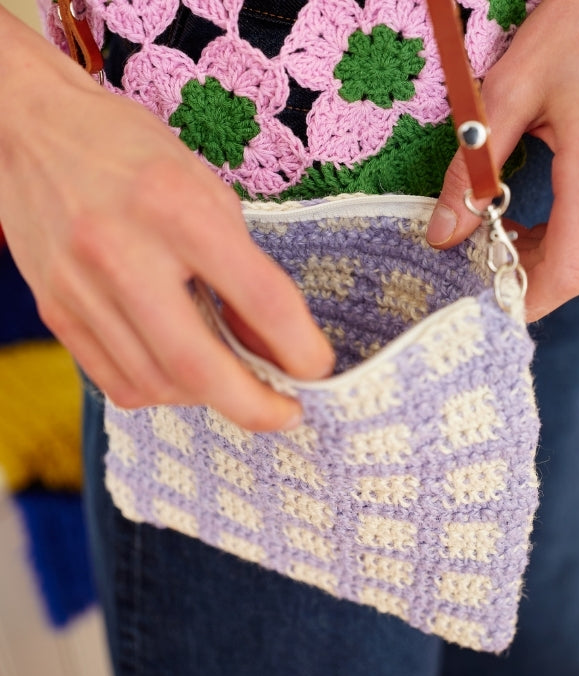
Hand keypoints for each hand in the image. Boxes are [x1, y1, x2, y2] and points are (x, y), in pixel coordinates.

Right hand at [0, 8, 333, 430]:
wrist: (32, 131)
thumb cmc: (135, 155)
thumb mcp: (209, 193)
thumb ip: (244, 270)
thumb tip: (273, 346)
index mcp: (175, 208)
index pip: (261, 298)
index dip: (301, 347)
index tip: (318, 369)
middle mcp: (121, 252)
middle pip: (198, 365)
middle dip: (255, 407)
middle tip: (287, 415)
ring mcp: (79, 289)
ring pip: (158, 384)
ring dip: (210, 399)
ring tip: (235, 384)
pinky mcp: (55, 312)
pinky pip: (119, 383)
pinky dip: (165, 391)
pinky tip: (184, 373)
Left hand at [427, 0, 578, 321]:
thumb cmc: (575, 30)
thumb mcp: (504, 99)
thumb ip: (470, 172)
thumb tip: (441, 233)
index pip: (566, 272)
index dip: (526, 301)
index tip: (488, 309)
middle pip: (572, 268)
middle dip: (522, 279)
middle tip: (473, 267)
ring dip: (536, 257)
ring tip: (491, 239)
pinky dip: (554, 236)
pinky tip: (520, 220)